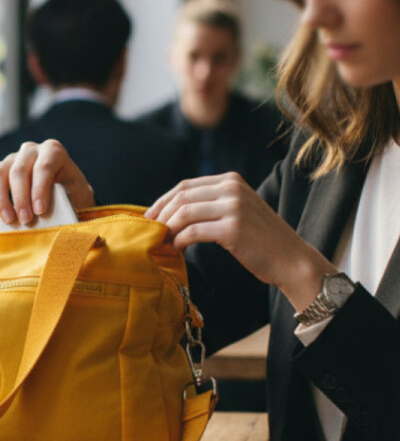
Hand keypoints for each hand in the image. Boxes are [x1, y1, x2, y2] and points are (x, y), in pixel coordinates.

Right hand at [0, 139, 95, 224]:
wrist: (68, 193)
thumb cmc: (72, 195)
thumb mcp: (75, 196)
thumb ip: (63, 203)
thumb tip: (48, 218)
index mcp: (53, 151)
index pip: (43, 167)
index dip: (40, 189)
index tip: (40, 210)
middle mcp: (31, 151)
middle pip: (19, 171)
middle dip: (20, 198)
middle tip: (24, 220)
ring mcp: (12, 159)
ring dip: (2, 199)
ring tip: (9, 220)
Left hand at [146, 172, 332, 312]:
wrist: (291, 260)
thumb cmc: (261, 241)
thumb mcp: (238, 211)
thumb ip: (212, 205)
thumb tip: (172, 212)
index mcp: (231, 180)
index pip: (186, 186)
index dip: (163, 201)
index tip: (150, 217)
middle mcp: (232, 188)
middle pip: (181, 197)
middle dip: (160, 214)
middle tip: (149, 231)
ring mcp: (233, 207)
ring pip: (184, 213)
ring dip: (168, 229)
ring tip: (163, 242)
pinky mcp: (233, 228)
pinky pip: (193, 231)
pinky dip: (179, 241)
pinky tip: (177, 249)